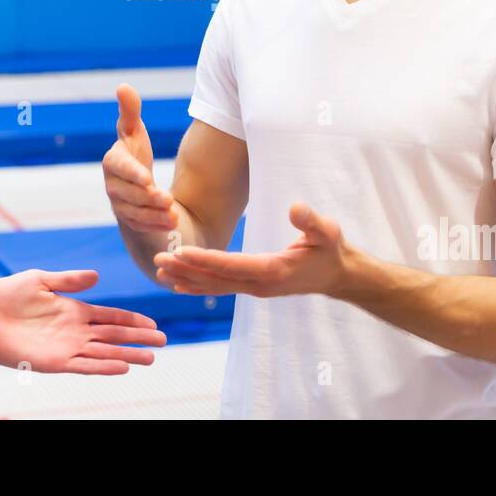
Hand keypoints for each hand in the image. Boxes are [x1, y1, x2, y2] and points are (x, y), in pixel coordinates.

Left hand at [0, 268, 165, 374]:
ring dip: (127, 355)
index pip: (110, 316)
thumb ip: (69, 281)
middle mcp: (74, 331)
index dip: (131, 320)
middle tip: (163, 341)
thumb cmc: (5, 296)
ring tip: (151, 358)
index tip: (152, 323)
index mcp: (73, 310)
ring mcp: (66, 348)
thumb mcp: (40, 280)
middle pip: (113, 335)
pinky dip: (103, 366)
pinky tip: (122, 366)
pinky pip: (84, 366)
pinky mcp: (53, 362)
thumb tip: (97, 276)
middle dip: (138, 338)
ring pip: (104, 352)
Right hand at [103, 84, 177, 234]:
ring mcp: (119, 205)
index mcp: (113, 161)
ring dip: (154, 215)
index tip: (149, 178)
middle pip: (127, 193)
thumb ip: (130, 112)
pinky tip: (173, 223)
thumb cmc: (136, 154)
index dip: (132, 173)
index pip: (118, 167)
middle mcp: (112, 185)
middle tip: (169, 199)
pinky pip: (141, 227)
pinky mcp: (129, 223)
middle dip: (148, 198)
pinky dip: (157, 226)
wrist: (138, 187)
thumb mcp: (135, 133)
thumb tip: (123, 86)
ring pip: (135, 213)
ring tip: (174, 214)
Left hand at [153, 202, 351, 298]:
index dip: (204, 259)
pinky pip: (220, 287)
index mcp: (272, 270)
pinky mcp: (253, 286)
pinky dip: (198, 284)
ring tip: (159, 269)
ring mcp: (255, 288)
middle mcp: (259, 284)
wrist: (338, 275)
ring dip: (186, 278)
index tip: (180, 251)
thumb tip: (295, 207)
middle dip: (185, 270)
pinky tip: (179, 283)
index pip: (231, 265)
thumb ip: (311, 221)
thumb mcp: (328, 231)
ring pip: (214, 286)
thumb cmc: (332, 250)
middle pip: (215, 279)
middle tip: (157, 259)